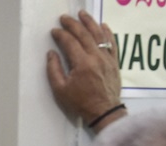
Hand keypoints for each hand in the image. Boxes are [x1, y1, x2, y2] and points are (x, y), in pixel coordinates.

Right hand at [47, 11, 124, 128]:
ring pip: (99, 35)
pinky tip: (102, 25)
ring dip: (90, 22)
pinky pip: (112, 43)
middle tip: (64, 18)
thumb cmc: (80, 103)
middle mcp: (95, 57)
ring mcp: (107, 58)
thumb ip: (53, 70)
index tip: (54, 31)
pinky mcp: (114, 62)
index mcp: (81, 63)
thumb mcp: (60, 90)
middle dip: (73, 24)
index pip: (70, 42)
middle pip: (84, 34)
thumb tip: (51, 53)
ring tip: (82, 14)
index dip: (61, 34)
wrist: (104, 112)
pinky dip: (107, 33)